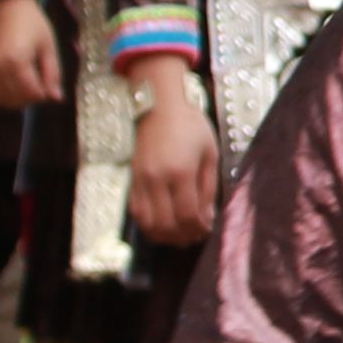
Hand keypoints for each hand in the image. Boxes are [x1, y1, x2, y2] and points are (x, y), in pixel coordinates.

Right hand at [0, 0, 65, 112]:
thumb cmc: (33, 23)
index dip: (45, 94)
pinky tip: (14, 87)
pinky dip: (3, 97)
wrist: (8, 7)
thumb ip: (52, 74)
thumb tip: (57, 98)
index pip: (32, 93)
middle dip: (32, 98)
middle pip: (17, 99)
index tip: (50, 85)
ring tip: (28, 87)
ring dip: (17, 100)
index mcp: (18, 61)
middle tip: (40, 86)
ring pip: (2, 100)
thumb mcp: (48, 46)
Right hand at [124, 54, 219, 241]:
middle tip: (195, 236)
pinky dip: (148, 225)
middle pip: (166, 224)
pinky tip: (162, 225)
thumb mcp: (210, 154)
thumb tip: (207, 218)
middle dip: (183, 236)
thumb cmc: (191, 126)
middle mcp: (157, 179)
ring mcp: (141, 180)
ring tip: (179, 235)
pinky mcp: (133, 179)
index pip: (187, 215)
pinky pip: (136, 212)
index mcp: (180, 172)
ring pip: (148, 222)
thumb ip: (208, 188)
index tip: (207, 230)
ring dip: (164, 235)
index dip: (198, 229)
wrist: (160, 106)